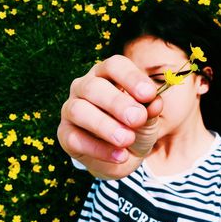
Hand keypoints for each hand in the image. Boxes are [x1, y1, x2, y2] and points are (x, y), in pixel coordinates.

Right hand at [57, 55, 162, 178]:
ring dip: (105, 126)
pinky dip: (99, 149)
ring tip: (127, 139)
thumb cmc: (136, 127)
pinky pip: (76, 139)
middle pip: (94, 87)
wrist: (124, 155)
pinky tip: (120, 156)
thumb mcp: (148, 119)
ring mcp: (71, 109)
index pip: (114, 66)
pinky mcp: (65, 134)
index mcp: (107, 75)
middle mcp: (84, 86)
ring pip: (79, 110)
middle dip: (117, 103)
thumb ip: (150, 110)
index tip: (149, 94)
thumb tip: (155, 102)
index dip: (131, 78)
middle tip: (137, 118)